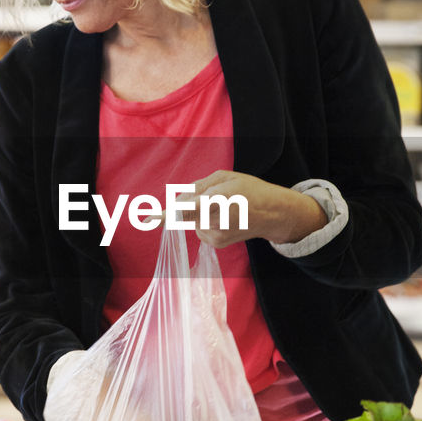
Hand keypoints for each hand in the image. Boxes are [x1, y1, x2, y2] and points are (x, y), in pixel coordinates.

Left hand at [176, 170, 326, 248]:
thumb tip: (179, 200)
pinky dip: (206, 221)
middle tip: (212, 195)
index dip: (167, 214)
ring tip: (224, 207)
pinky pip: (199, 228)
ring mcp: (215, 235)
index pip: (188, 208)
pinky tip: (224, 218)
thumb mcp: (226, 177)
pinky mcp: (216, 243)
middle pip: (185, 213)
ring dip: (200, 212)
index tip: (149, 219)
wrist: (272, 214)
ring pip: (192, 220)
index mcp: (218, 199)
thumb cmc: (249, 190)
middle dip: (189, 203)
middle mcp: (215, 220)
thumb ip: (199, 186)